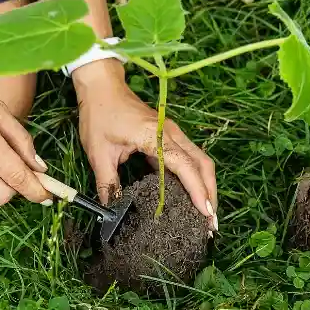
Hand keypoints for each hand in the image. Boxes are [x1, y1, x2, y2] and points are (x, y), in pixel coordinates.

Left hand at [74, 62, 216, 230]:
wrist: (102, 86)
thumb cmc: (99, 115)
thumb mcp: (98, 152)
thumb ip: (107, 184)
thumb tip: (111, 211)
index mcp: (156, 137)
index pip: (185, 167)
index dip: (197, 191)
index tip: (206, 214)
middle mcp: (172, 134)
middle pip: (203, 165)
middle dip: (210, 194)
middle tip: (211, 223)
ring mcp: (173, 133)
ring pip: (200, 161)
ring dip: (206, 186)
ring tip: (206, 214)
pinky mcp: (169, 136)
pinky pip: (189, 158)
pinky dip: (195, 178)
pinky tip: (191, 196)